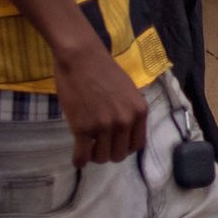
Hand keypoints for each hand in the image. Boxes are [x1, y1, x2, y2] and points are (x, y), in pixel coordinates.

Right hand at [54, 41, 147, 165]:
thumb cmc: (103, 70)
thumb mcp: (129, 91)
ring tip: (87, 147)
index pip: (138, 145)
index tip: (115, 144)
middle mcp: (125, 121)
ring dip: (94, 156)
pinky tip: (77, 159)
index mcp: (139, 112)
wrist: (81, 57)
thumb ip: (130, 111)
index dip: (125, 147)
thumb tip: (125, 132)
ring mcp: (104, 126)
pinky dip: (79, 161)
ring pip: (101, 158)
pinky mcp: (82, 128)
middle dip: (109, 152)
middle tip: (98, 145)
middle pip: (120, 154)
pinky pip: (82, 156)